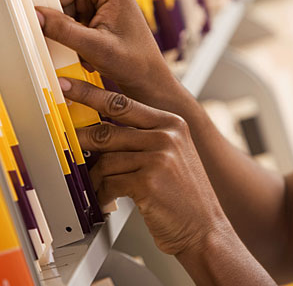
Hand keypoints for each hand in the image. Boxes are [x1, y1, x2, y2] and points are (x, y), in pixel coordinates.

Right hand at [37, 0, 176, 104]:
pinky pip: (66, 19)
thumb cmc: (136, 61)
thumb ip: (64, 31)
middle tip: (65, 36)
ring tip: (82, 49)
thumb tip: (37, 15)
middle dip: (57, 12)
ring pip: (60, 6)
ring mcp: (95, 2)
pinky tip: (85, 52)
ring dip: (64, 29)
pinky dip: (69, 36)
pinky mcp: (90, 17)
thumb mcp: (97, 47)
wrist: (146, 78)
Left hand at [59, 77, 229, 255]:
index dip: (90, 93)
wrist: (204, 226)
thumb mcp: (170, 154)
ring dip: (97, 178)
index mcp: (172, 123)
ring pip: (106, 160)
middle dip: (82, 139)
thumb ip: (141, 137)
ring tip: (101, 188)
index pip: (122, 103)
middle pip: (108, 130)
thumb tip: (102, 131)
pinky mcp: (149, 181)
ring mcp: (159, 157)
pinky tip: (109, 200)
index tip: (68, 86)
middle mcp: (167, 135)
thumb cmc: (183, 192)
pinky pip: (109, 183)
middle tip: (69, 142)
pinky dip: (103, 194)